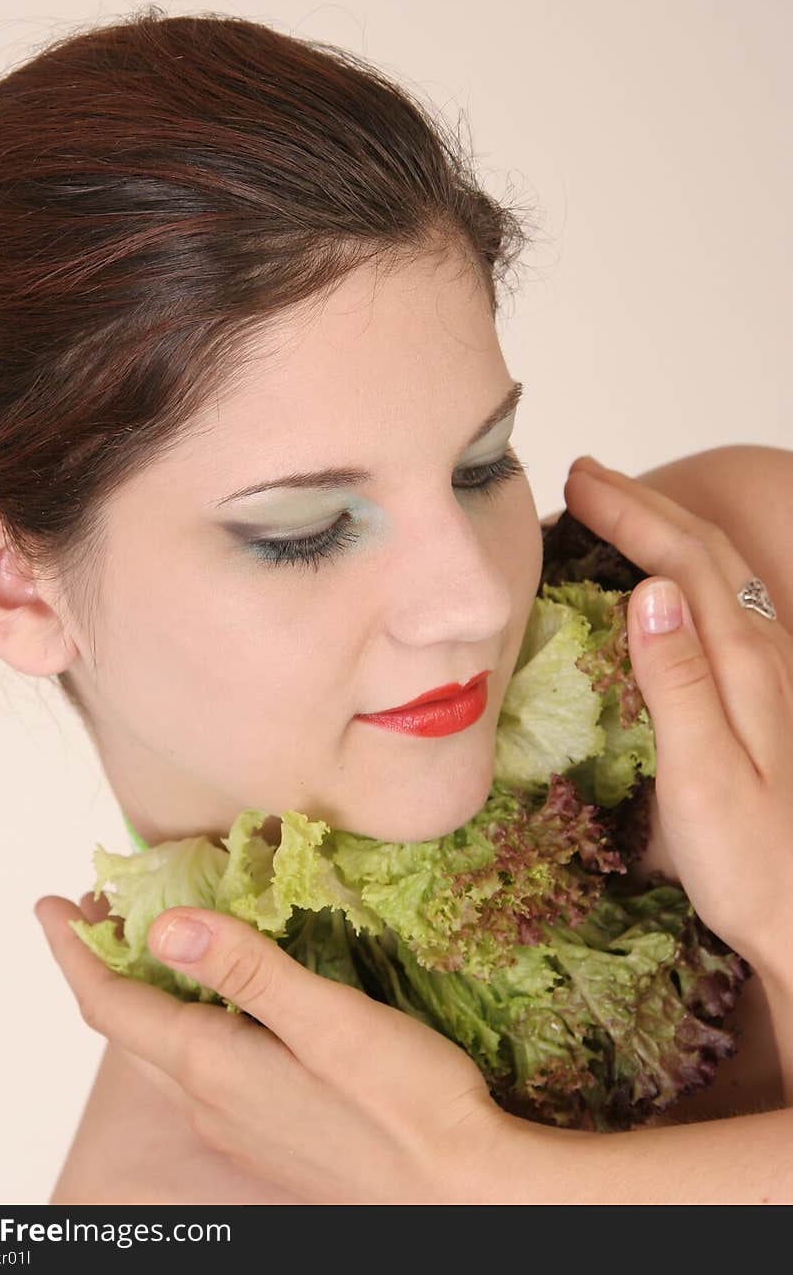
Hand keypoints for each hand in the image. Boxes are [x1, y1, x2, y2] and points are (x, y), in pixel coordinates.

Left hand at [34, 895, 540, 1204]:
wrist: (462, 1193)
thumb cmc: (407, 1103)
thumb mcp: (330, 1019)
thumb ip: (247, 969)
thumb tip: (164, 928)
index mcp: (214, 1068)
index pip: (112, 1005)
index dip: (73, 950)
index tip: (49, 905)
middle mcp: (211, 1104)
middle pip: (130, 1026)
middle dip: (103, 964)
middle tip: (100, 907)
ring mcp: (239, 1128)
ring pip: (167, 1051)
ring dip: (147, 991)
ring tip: (157, 939)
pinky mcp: (271, 1137)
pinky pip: (204, 1072)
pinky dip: (189, 1021)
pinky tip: (226, 1002)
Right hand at [564, 455, 792, 972]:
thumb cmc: (753, 867)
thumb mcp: (704, 779)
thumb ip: (679, 684)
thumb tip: (652, 592)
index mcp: (745, 667)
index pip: (685, 563)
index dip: (632, 514)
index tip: (577, 483)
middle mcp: (764, 657)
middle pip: (706, 554)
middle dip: (644, 505)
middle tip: (582, 477)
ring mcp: (768, 676)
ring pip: (718, 575)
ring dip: (664, 531)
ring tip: (614, 510)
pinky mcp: (761, 699)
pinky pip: (719, 607)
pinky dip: (680, 573)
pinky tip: (656, 585)